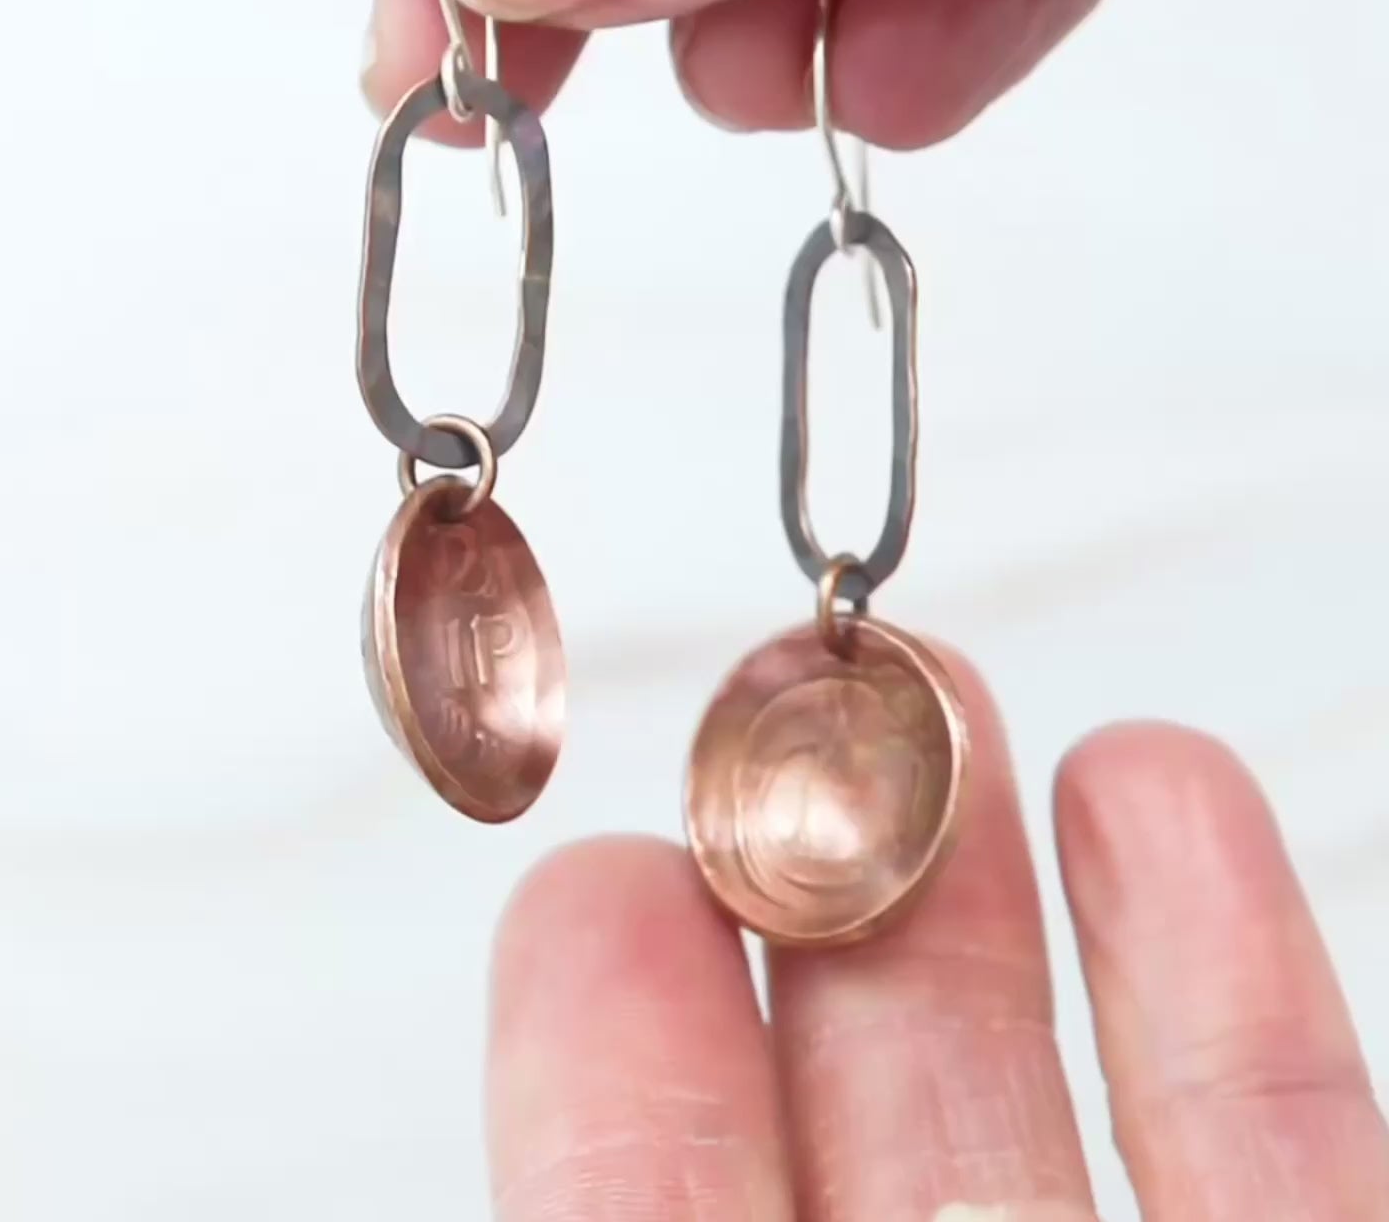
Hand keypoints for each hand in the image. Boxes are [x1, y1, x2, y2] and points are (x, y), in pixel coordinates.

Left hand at [484, 658, 1387, 1219]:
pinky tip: (1161, 791)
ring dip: (1005, 892)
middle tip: (781, 716)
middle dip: (820, 911)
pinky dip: (1232, 978)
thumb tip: (563, 975)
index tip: (603, 886)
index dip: (617, 1079)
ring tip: (945, 689)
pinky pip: (1298, 1172)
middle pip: (868, 1146)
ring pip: (1062, 1132)